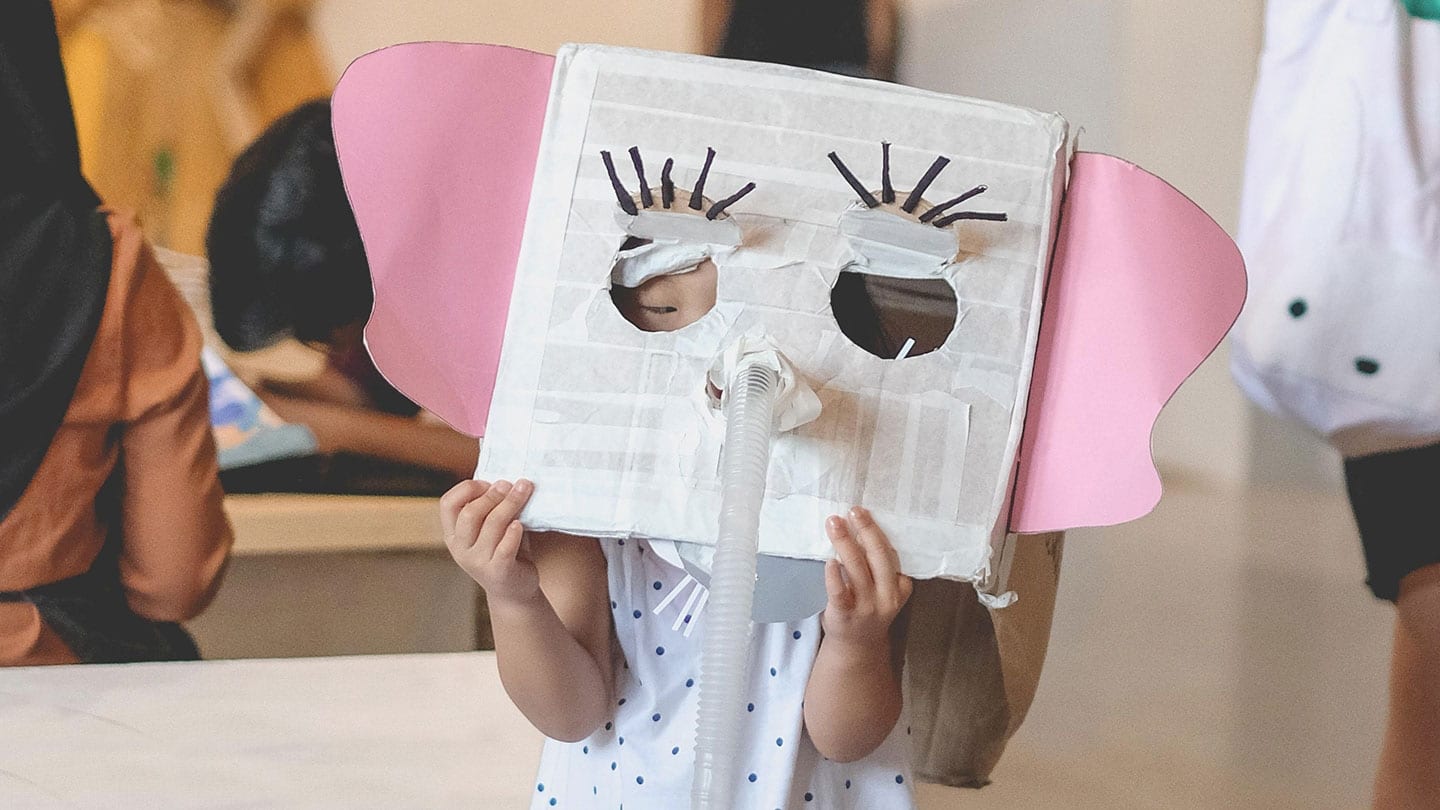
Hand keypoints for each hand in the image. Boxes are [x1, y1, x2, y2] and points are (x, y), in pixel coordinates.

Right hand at [440, 478, 539, 604]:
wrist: (514, 590)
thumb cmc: (505, 551)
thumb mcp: (492, 529)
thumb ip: (491, 508)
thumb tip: (505, 481)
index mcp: (453, 534)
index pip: (447, 504)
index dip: (467, 488)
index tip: (489, 483)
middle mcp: (460, 549)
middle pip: (470, 513)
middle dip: (493, 495)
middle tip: (511, 485)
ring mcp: (478, 562)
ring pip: (491, 525)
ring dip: (510, 503)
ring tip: (525, 490)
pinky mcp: (498, 572)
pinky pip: (505, 546)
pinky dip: (514, 531)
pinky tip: (520, 524)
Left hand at [821, 506, 912, 646]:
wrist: (857, 646)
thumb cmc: (868, 608)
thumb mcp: (884, 590)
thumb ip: (879, 567)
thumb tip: (860, 527)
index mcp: (900, 587)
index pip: (891, 555)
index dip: (878, 531)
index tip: (863, 512)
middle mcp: (886, 596)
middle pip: (878, 556)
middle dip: (866, 530)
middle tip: (854, 510)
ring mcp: (866, 606)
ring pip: (856, 568)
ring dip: (845, 542)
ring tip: (834, 523)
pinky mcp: (845, 614)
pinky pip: (839, 591)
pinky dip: (834, 575)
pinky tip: (829, 560)